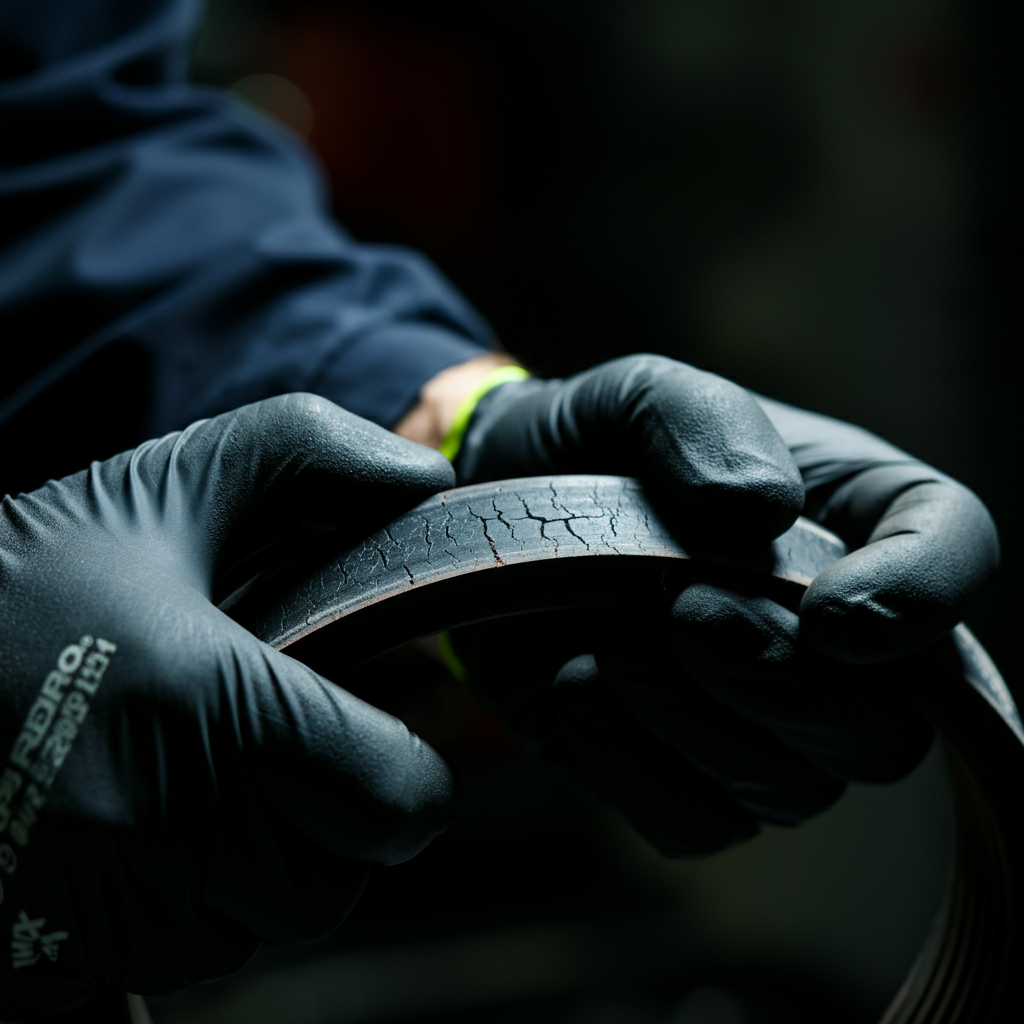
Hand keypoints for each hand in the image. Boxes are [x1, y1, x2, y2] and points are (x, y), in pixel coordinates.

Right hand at [0, 395, 456, 1016]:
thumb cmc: (16, 578)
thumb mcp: (165, 490)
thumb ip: (311, 457)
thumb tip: (424, 478)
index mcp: (213, 716)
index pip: (397, 808)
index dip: (406, 774)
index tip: (376, 735)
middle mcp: (159, 837)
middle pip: (329, 882)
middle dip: (325, 822)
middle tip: (274, 748)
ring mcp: (96, 918)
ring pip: (250, 928)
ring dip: (248, 866)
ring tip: (187, 774)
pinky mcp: (45, 961)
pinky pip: (166, 960)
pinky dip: (175, 904)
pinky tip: (131, 823)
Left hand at [449, 355, 998, 854]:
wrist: (497, 510)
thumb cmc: (592, 445)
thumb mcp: (640, 394)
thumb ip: (705, 422)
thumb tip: (760, 511)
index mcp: (855, 520)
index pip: (958, 555)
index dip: (922, 600)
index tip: (832, 614)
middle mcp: (830, 639)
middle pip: (887, 729)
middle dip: (781, 681)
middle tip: (681, 610)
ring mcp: (758, 724)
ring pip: (792, 790)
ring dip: (693, 720)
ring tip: (611, 640)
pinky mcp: (681, 775)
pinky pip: (694, 823)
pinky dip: (629, 763)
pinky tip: (576, 683)